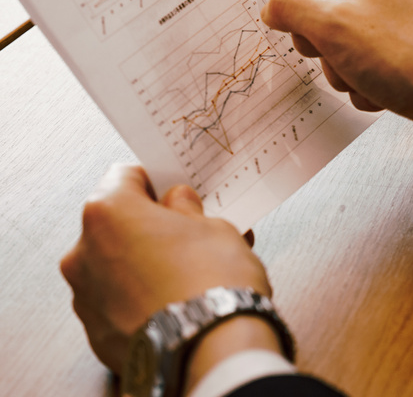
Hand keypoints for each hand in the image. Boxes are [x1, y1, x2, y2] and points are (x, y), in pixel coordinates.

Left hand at [60, 165, 275, 379]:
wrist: (209, 349)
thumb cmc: (210, 282)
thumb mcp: (214, 225)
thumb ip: (187, 209)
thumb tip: (178, 203)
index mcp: (107, 214)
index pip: (125, 177)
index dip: (157, 180)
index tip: (176, 188)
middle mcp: (83, 254)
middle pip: (117, 225)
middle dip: (151, 226)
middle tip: (190, 232)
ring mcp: (86, 298)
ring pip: (116, 267)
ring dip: (145, 264)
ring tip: (190, 272)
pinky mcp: (96, 335)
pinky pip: (119, 304)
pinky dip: (142, 299)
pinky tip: (178, 301)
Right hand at [258, 0, 412, 173]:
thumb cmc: (407, 57)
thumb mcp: (334, 29)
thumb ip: (293, 9)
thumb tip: (275, 5)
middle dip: (311, 31)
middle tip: (322, 50)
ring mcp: (400, 12)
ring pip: (339, 34)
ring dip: (337, 64)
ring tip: (362, 76)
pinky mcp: (409, 45)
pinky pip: (364, 59)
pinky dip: (362, 79)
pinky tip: (381, 93)